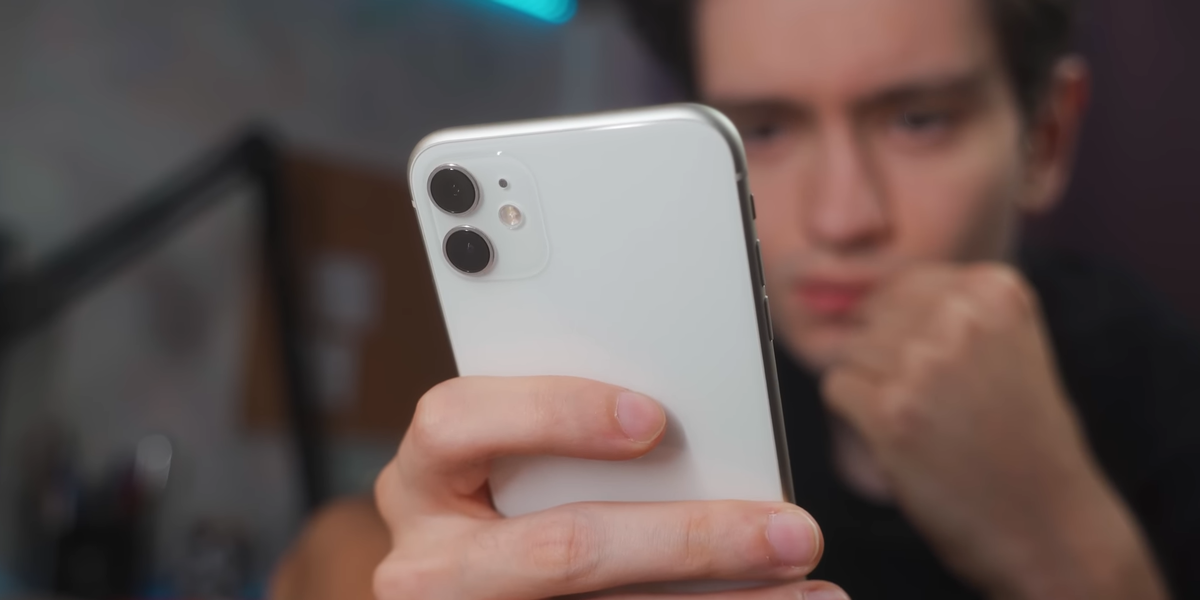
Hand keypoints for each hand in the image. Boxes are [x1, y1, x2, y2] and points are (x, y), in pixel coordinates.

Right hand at [373, 376, 846, 599]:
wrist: (468, 593)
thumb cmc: (502, 500)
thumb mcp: (507, 463)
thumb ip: (565, 439)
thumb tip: (692, 427)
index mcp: (425, 478)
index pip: (457, 423)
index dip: (553, 413)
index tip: (653, 420)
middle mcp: (430, 563)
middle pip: (559, 547)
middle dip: (690, 539)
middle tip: (789, 531)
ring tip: (809, 594)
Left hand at [823, 264, 1166, 599]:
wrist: (1049, 524)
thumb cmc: (1023, 439)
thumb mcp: (1006, 345)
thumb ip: (946, 309)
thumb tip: (860, 292)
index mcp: (994, 289)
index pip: (901, 283)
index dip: (901, 328)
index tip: (932, 366)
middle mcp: (959, 315)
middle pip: (870, 314)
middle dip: (882, 356)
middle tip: (925, 402)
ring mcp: (922, 362)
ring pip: (849, 350)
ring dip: (870, 386)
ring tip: (919, 421)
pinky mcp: (890, 411)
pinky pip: (836, 387)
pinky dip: (855, 415)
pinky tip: (900, 437)